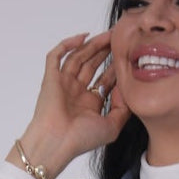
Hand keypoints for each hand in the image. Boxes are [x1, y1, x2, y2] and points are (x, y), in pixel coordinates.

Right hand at [11, 30, 131, 178]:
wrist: (57, 142)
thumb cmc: (81, 139)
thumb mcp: (112, 127)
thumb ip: (123, 109)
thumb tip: (125, 88)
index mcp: (89, 104)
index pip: (105, 79)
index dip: (116, 68)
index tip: (127, 57)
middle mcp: (76, 92)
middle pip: (92, 65)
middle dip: (105, 51)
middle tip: (119, 38)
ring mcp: (63, 84)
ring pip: (78, 57)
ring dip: (92, 45)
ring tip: (108, 35)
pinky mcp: (51, 78)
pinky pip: (56, 55)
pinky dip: (68, 44)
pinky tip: (83, 37)